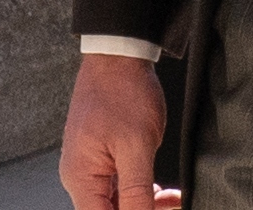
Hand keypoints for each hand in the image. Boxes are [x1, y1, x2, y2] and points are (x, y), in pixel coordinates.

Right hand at [60, 53, 181, 209]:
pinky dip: (141, 189)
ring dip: (144, 203)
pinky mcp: (102, 155)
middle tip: (170, 206)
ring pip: (116, 200)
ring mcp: (91, 165)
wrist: (119, 57)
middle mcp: (80, 176)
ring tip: (172, 200)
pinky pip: (119, 183)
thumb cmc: (123, 93)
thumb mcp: (137, 145)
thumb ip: (136, 189)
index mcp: (81, 178)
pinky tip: (162, 191)